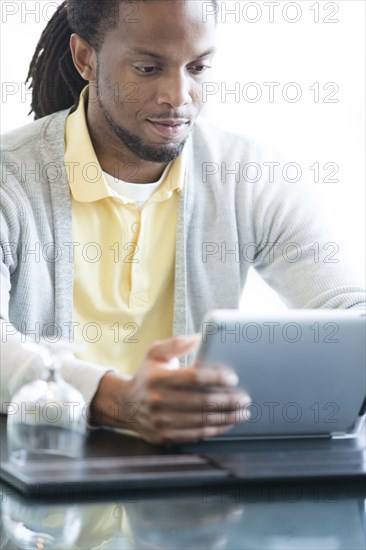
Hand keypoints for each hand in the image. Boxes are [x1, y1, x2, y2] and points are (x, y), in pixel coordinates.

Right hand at [90, 335, 250, 444]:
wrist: (126, 405)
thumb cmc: (147, 376)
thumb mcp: (155, 353)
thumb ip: (176, 343)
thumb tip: (199, 337)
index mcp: (158, 379)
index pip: (193, 378)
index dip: (215, 378)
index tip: (233, 378)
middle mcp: (159, 401)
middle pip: (201, 402)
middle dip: (228, 401)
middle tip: (244, 397)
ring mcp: (162, 421)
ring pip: (202, 421)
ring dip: (227, 417)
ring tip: (243, 412)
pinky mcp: (166, 436)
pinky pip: (196, 435)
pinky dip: (215, 429)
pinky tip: (228, 423)